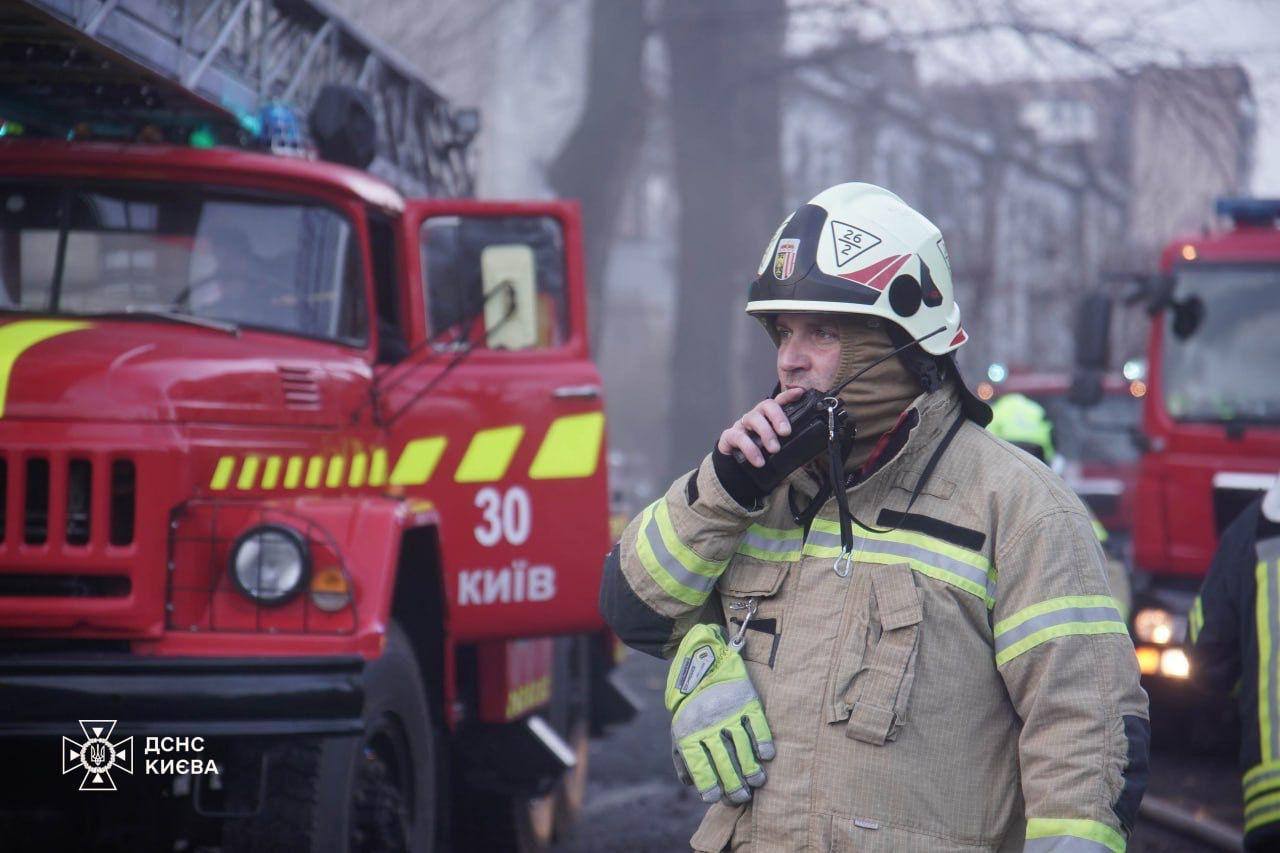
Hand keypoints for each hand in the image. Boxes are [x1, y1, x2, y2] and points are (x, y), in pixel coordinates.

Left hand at [666, 623, 774, 803]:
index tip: (718, 797)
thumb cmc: (690, 706)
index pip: (700, 767)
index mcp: (688, 733)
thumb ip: (683, 759)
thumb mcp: (678, 730)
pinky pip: (757, 725)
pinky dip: (763, 742)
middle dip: (735, 785)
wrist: (703, 662)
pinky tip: (766, 756)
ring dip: (752, 769)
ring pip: (743, 747)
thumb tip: (692, 785)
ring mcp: (728, 712)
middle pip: (724, 762)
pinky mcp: (746, 700)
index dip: (710, 787)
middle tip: (743, 796)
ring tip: (757, 781)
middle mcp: (708, 724)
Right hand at [716, 387, 804, 467]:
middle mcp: (755, 417)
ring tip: (775, 449)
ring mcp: (741, 425)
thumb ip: (788, 444)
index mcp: (767, 418)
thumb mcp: (776, 449)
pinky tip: (759, 461)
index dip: (788, 396)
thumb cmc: (760, 456)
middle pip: (766, 406)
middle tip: (786, 432)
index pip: (778, 402)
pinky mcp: (729, 436)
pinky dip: (750, 449)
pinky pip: (739, 437)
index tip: (800, 393)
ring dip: (766, 433)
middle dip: (778, 416)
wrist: (736, 471)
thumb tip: (807, 446)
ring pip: (753, 418)